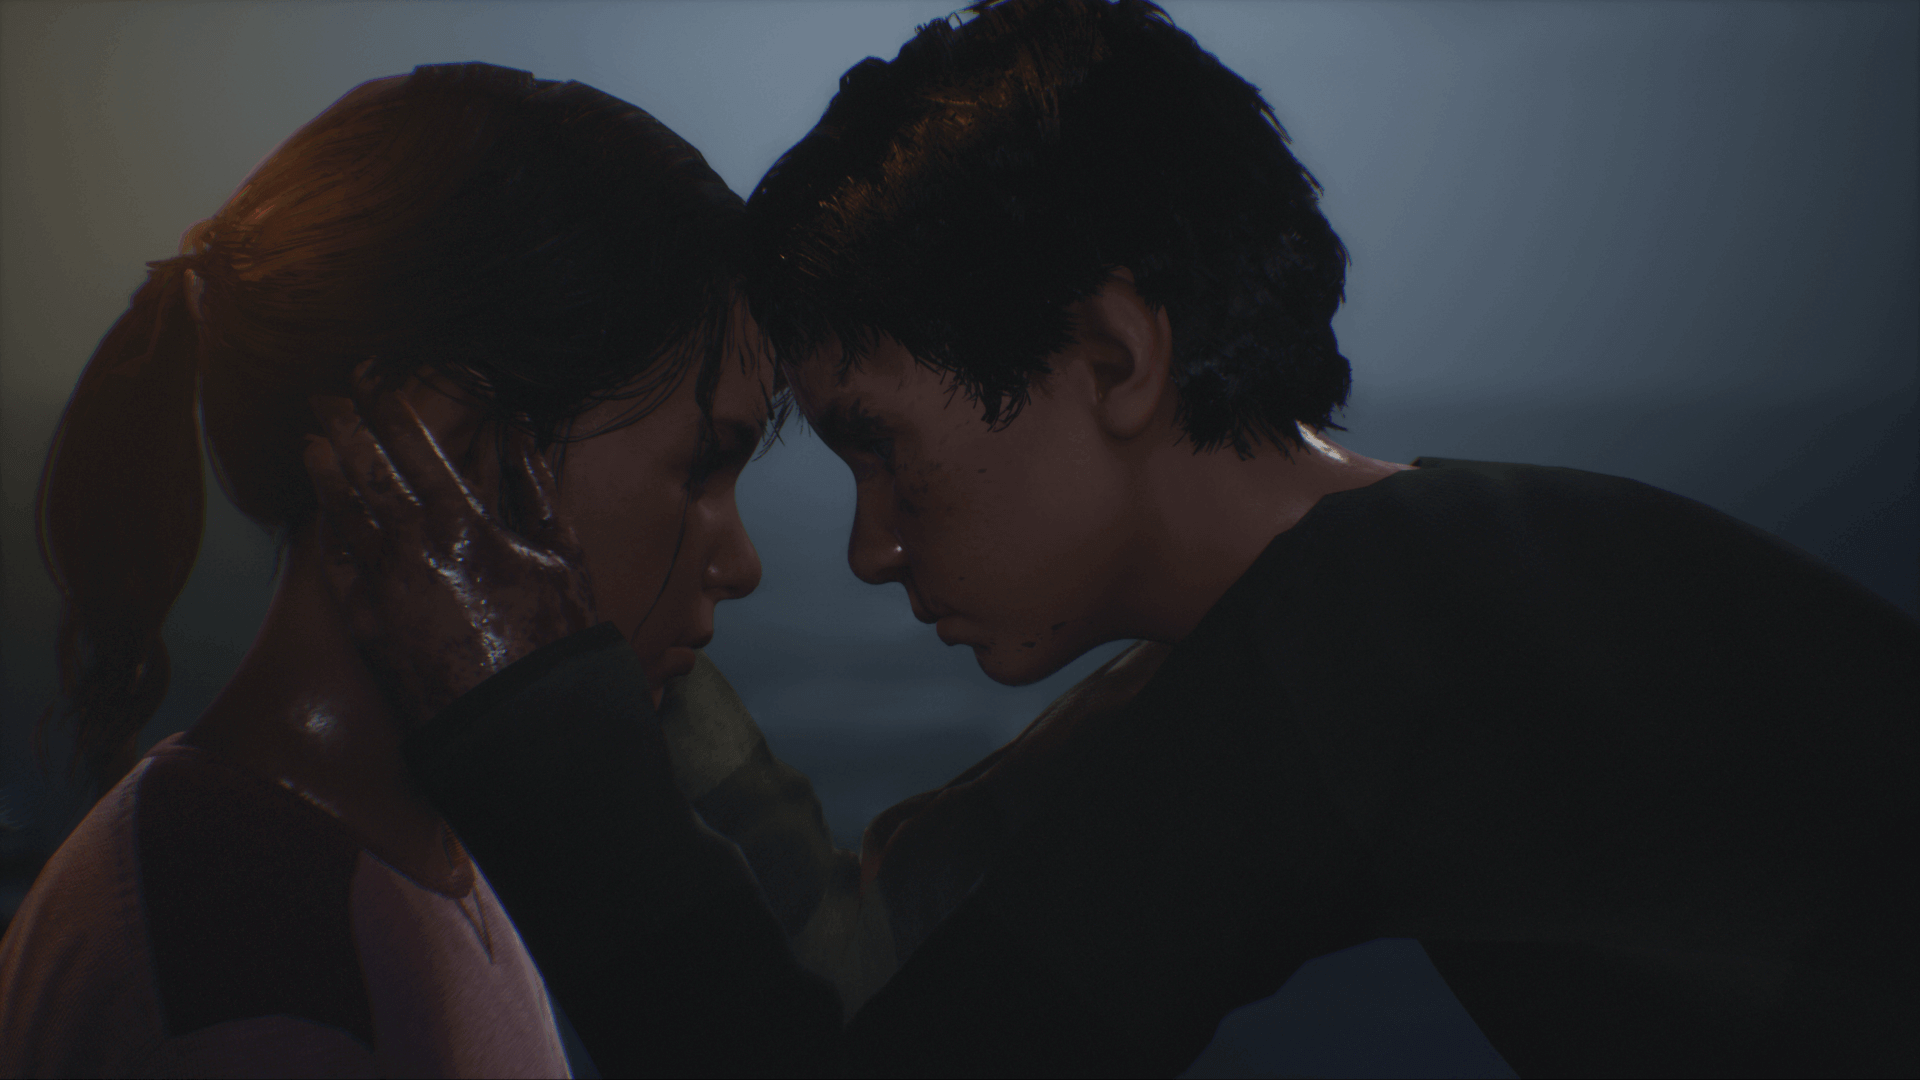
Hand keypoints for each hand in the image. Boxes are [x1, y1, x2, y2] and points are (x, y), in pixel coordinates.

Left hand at [304, 390, 596, 730]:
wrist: (523, 725)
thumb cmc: (555, 639)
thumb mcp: (562, 554)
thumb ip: (536, 487)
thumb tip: (519, 432)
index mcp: (466, 522)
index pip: (414, 445)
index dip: (388, 406)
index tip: (371, 376)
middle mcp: (414, 546)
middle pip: (368, 468)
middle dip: (345, 425)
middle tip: (325, 394)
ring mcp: (382, 586)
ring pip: (344, 512)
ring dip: (326, 471)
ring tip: (312, 440)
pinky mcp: (366, 624)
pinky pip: (338, 564)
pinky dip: (329, 529)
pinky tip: (323, 510)